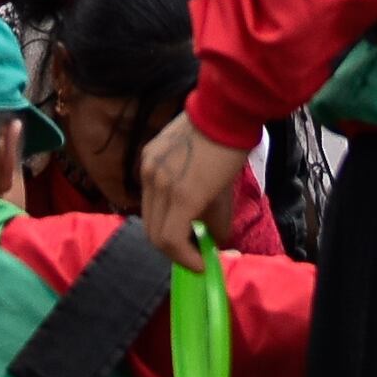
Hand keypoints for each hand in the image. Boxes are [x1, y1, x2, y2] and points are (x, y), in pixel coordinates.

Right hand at [134, 116, 237, 268]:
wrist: (223, 111)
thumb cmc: (230, 155)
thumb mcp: (225, 197)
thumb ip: (215, 225)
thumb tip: (212, 244)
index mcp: (182, 196)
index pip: (169, 241)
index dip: (184, 259)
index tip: (200, 265)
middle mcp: (158, 184)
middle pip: (153, 233)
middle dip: (173, 249)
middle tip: (191, 253)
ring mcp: (148, 168)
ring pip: (147, 213)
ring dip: (164, 228)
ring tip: (184, 230)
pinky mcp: (146, 155)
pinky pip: (147, 191)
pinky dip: (159, 206)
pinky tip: (176, 205)